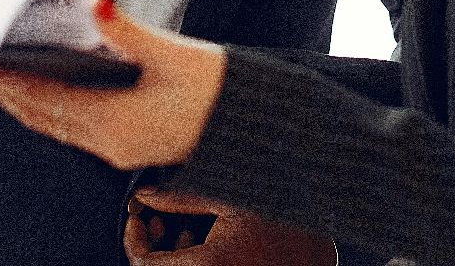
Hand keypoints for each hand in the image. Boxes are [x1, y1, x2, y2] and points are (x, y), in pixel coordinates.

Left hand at [0, 0, 224, 170]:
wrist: (250, 123)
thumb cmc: (216, 88)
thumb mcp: (171, 51)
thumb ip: (126, 28)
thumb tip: (95, 2)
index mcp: (115, 121)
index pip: (47, 100)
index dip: (13, 83)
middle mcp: (110, 143)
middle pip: (45, 118)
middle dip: (13, 95)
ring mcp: (119, 149)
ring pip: (59, 127)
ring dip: (30, 106)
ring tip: (5, 80)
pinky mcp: (129, 146)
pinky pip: (77, 131)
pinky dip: (54, 112)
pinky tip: (47, 94)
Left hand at [125, 187, 334, 264]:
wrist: (321, 246)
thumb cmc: (283, 217)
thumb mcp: (229, 199)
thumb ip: (180, 198)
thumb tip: (145, 196)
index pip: (143, 265)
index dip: (133, 240)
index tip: (138, 219)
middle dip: (152, 248)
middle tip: (156, 221)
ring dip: (172, 258)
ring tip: (186, 228)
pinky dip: (191, 263)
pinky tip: (204, 241)